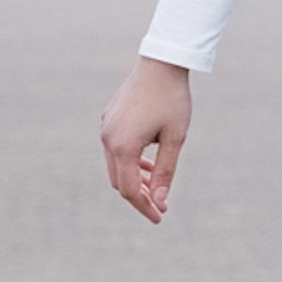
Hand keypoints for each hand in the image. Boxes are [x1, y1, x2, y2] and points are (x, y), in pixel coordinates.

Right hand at [100, 58, 194, 222]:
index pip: (130, 189)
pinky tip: (148, 166)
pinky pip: (115, 149)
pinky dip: (130, 162)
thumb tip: (160, 199)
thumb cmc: (172, 100)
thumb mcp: (176, 138)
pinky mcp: (108, 120)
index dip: (144, 207)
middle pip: (119, 181)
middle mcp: (108, 139)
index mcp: (123, 146)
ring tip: (157, 189)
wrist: (161, 64)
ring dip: (135, 179)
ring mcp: (105, 128)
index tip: (160, 217)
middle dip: (140, 196)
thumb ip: (166, 171)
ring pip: (116, 166)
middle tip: (161, 206)